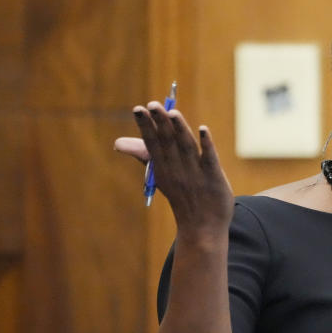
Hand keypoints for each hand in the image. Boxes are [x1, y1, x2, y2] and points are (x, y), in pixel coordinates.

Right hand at [115, 102, 233, 241]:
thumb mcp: (161, 177)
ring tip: (172, 113)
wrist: (203, 228)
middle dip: (160, 123)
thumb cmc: (182, 197)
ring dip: (180, 129)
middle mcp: (177, 169)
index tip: (139, 109)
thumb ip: (145, 155)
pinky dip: (206, 144)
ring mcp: (195, 173)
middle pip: (168, 142)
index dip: (146, 126)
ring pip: (186, 147)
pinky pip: (209, 158)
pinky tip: (204, 130)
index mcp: (163, 168)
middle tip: (153, 104)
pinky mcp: (213, 178)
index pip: (152, 143)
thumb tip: (118, 143)